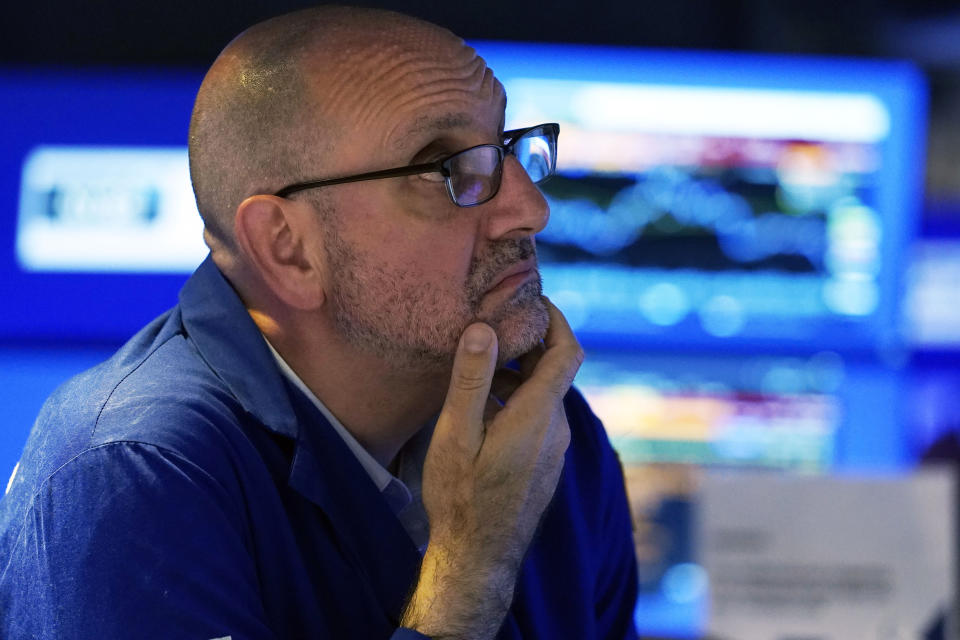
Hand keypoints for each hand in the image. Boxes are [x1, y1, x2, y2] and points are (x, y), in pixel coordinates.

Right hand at [401, 298, 583, 639]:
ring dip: (518, 372)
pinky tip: (482, 404)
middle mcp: (555, 429)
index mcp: (538, 415)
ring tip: (477, 362)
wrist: (478, 558)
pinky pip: (538, 416)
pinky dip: (517, 397)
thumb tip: (485, 328)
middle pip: (554, 369)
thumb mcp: (457, 434)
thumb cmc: (461, 497)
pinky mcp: (544, 463)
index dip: (556, 318)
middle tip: (492, 322)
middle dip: (528, 342)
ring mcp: (553, 449)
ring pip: (543, 394)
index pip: (567, 352)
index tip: (532, 298)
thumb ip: (472, 380)